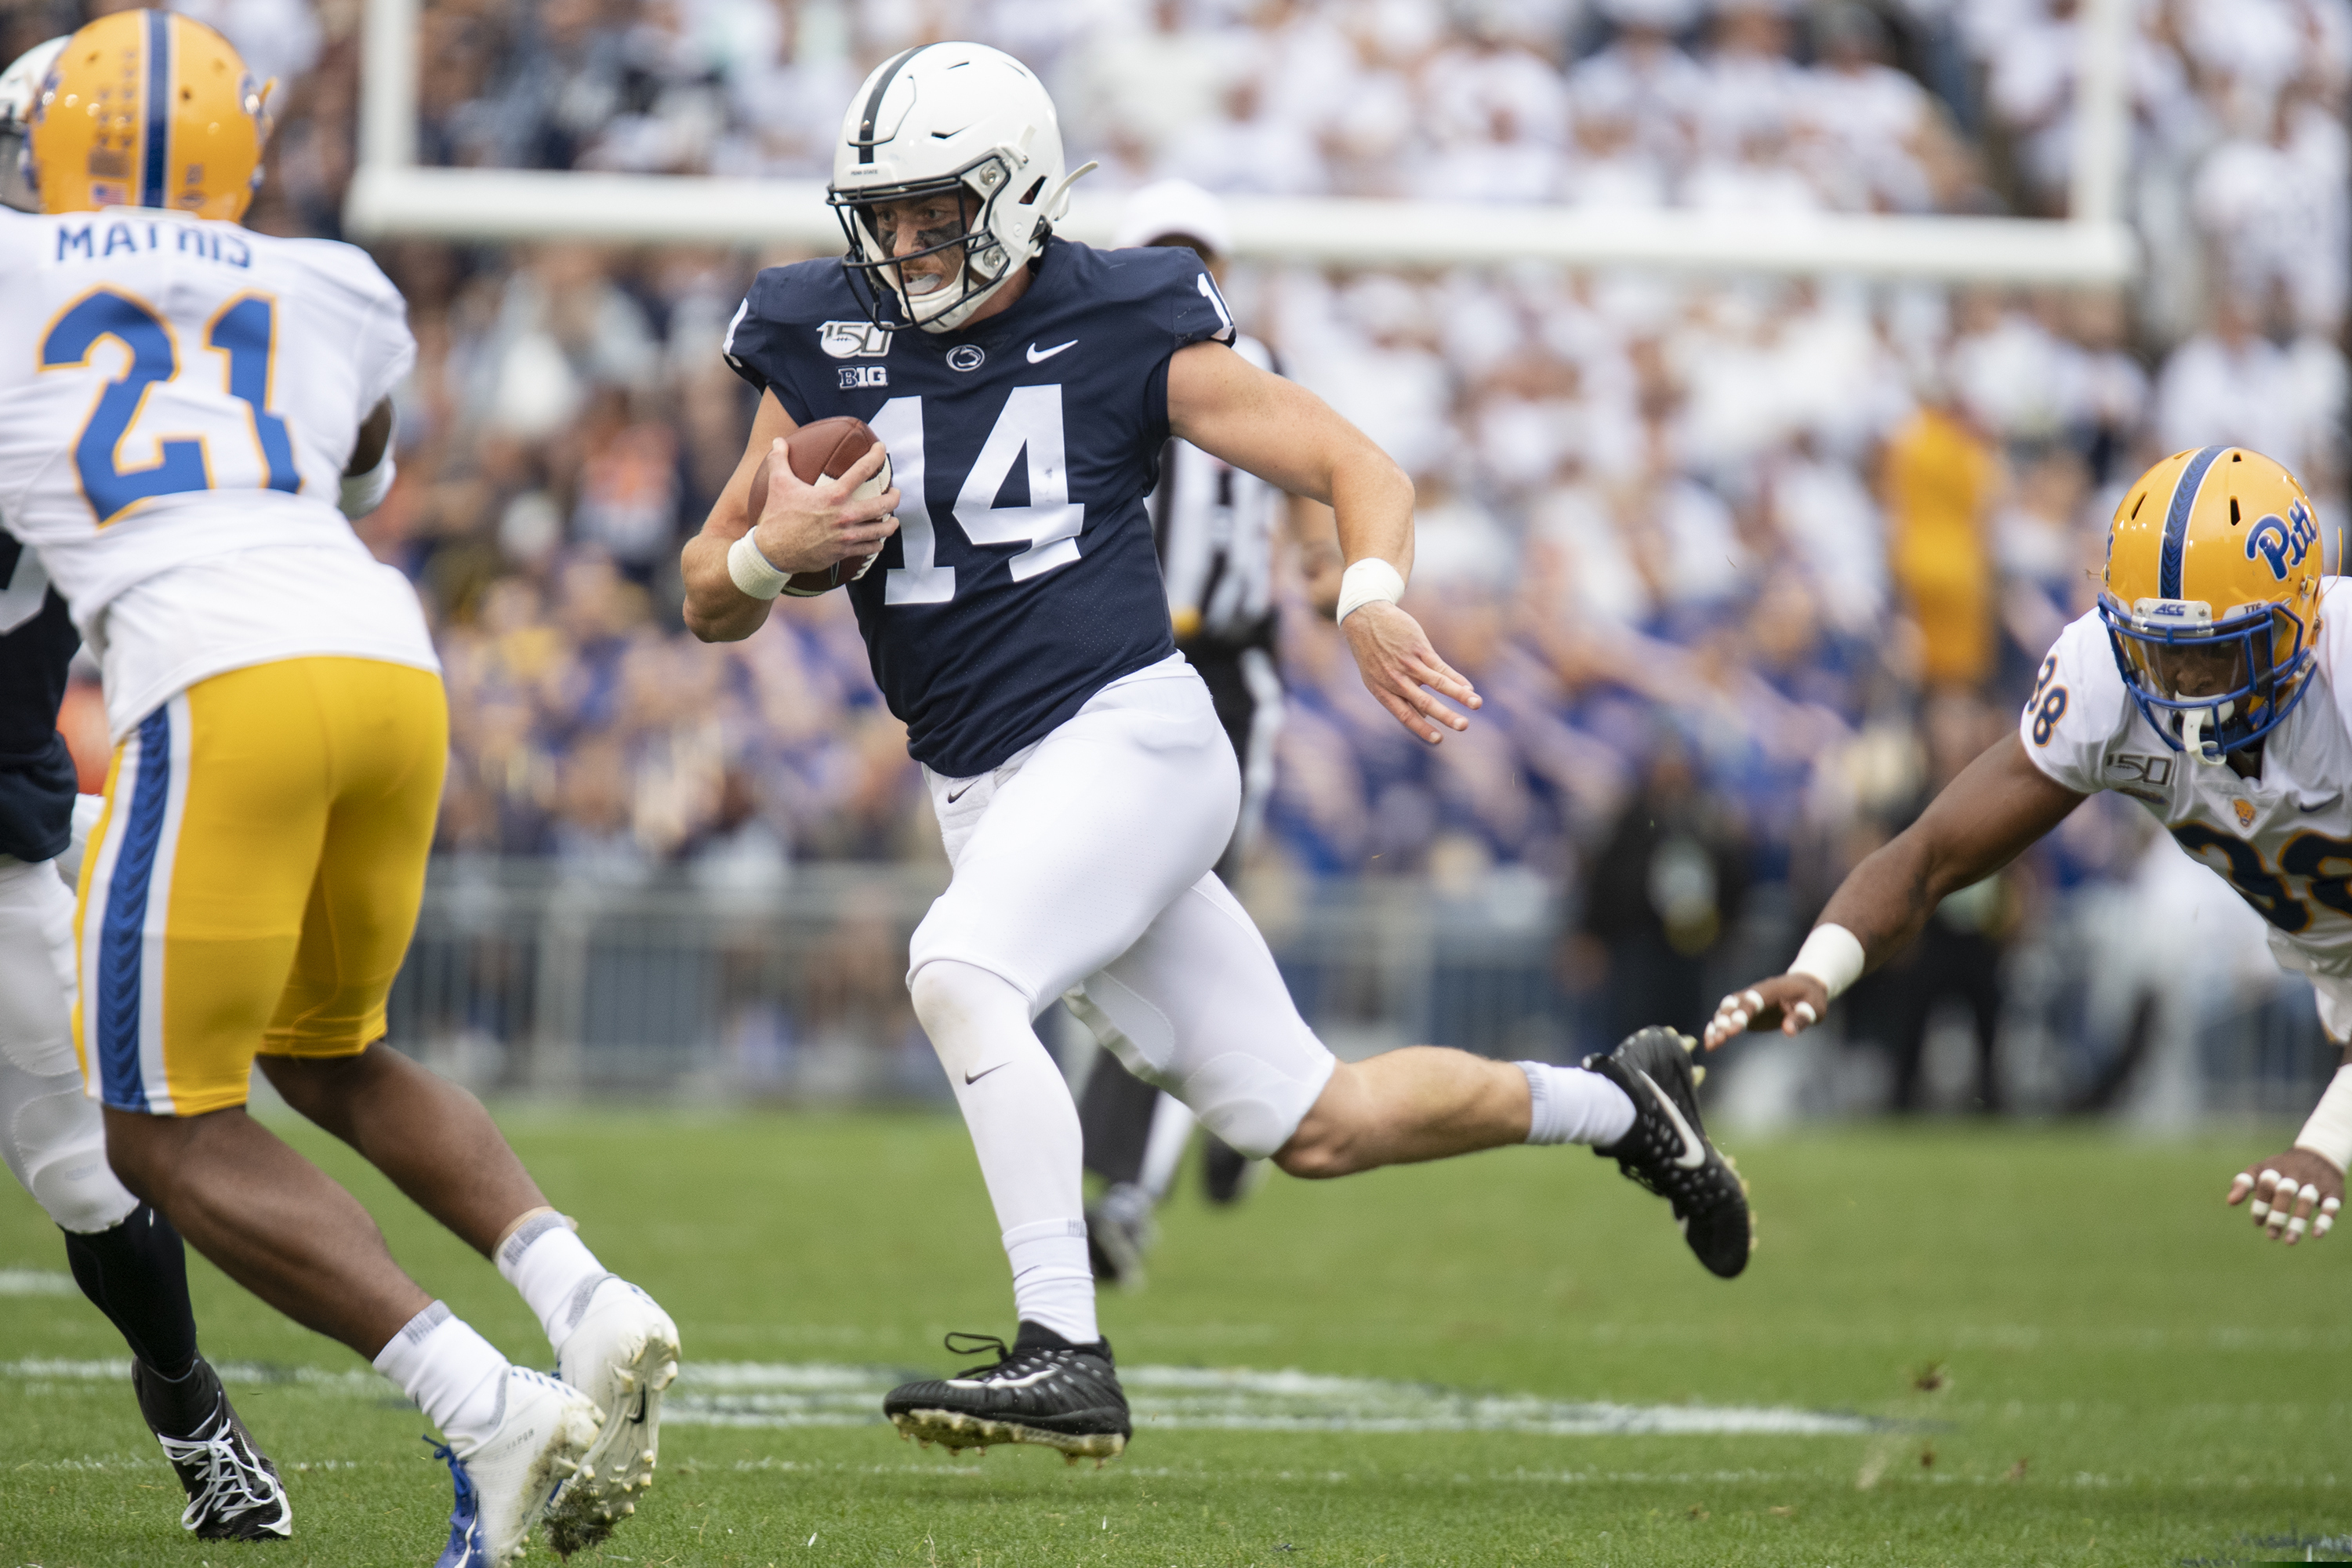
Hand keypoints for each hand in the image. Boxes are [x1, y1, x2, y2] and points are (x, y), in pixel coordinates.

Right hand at [751, 438, 899, 573]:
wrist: (773, 552)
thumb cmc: (777, 517)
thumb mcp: (778, 484)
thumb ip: (780, 460)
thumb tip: (778, 441)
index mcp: (833, 496)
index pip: (862, 470)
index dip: (876, 456)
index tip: (882, 449)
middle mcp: (845, 516)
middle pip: (882, 504)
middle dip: (895, 497)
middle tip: (896, 492)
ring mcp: (847, 536)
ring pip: (880, 530)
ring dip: (891, 524)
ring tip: (893, 520)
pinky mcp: (844, 552)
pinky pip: (869, 548)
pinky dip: (876, 544)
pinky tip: (878, 541)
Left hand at [1340, 600, 1479, 743]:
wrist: (1364, 618)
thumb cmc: (1372, 652)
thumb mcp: (1376, 678)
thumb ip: (1400, 698)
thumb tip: (1422, 720)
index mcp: (1383, 691)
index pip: (1404, 715)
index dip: (1421, 728)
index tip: (1439, 740)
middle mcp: (1396, 680)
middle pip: (1424, 702)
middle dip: (1445, 715)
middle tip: (1463, 726)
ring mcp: (1408, 663)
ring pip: (1437, 683)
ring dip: (1459, 694)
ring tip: (1476, 704)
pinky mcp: (1418, 648)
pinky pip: (1439, 666)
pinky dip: (1455, 677)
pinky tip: (1468, 687)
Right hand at [1702, 974, 1831, 1050]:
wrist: (1804, 985)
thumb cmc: (1811, 997)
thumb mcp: (1815, 1006)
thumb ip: (1802, 1017)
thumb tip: (1788, 1031)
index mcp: (1771, 989)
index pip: (1753, 1001)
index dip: (1741, 1016)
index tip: (1732, 1032)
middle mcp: (1754, 993)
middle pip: (1733, 1005)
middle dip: (1724, 1023)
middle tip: (1718, 1040)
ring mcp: (1747, 1001)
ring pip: (1726, 1011)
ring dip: (1717, 1026)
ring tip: (1711, 1045)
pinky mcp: (1745, 1011)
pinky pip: (1727, 1017)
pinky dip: (1717, 1027)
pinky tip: (1710, 1041)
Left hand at [2226, 1147, 2344, 1244]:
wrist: (2318, 1155)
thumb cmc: (2282, 1168)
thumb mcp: (2261, 1169)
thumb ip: (2244, 1182)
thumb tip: (2230, 1201)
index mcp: (2275, 1168)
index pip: (2264, 1184)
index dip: (2260, 1204)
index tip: (2258, 1223)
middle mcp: (2295, 1174)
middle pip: (2285, 1192)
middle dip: (2277, 1214)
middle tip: (2271, 1236)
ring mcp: (2314, 1182)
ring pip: (2306, 1199)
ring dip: (2298, 1221)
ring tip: (2289, 1241)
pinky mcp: (2333, 1191)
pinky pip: (2330, 1205)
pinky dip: (2324, 1220)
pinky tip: (2316, 1235)